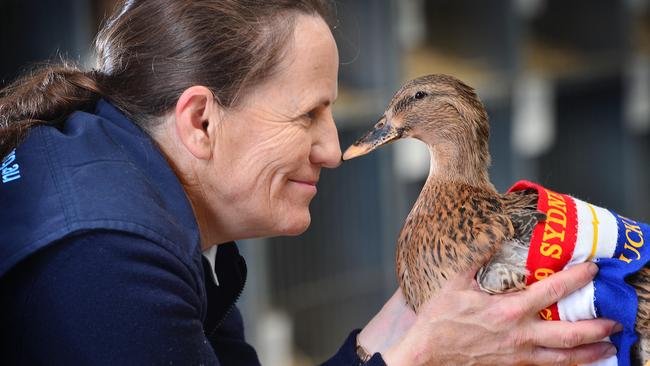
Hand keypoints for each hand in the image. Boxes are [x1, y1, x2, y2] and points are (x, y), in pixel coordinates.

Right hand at [359, 262, 620, 365]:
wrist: (427, 353)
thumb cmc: (440, 318)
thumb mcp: (455, 283)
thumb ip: (476, 259)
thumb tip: (493, 236)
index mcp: (507, 310)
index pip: (551, 292)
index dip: (575, 279)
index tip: (591, 270)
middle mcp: (519, 334)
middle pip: (568, 334)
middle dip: (596, 327)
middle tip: (614, 320)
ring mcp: (518, 354)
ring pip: (563, 358)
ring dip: (590, 353)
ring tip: (608, 348)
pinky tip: (576, 363)